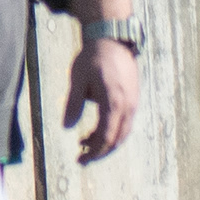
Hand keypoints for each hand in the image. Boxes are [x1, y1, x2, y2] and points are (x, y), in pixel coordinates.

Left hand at [64, 33, 139, 160]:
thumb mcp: (78, 78)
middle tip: (81, 158)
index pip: (106, 137)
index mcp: (113, 103)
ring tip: (84, 144)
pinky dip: (111, 132)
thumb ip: (73, 103)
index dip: (93, 152)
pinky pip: (124, 124)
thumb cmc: (93, 57)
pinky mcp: (132, 101)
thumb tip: (66, 128)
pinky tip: (95, 131)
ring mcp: (132, 104)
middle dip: (99, 152)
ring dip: (105, 143)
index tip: (80, 159)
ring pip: (122, 134)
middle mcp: (127, 107)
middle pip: (116, 140)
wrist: (113, 40)